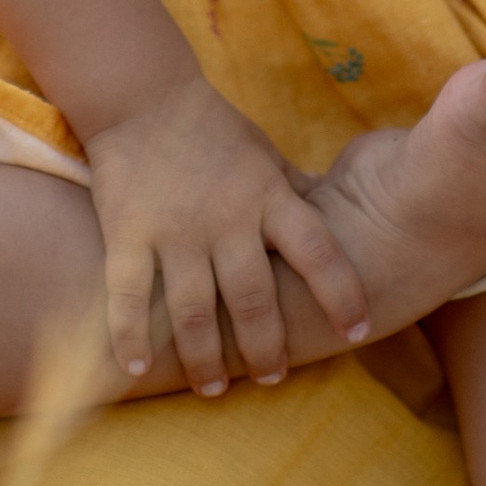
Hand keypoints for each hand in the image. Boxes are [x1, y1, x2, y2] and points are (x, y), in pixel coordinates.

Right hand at [81, 75, 369, 393]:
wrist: (142, 97)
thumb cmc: (214, 131)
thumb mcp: (267, 158)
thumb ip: (297, 197)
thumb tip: (343, 224)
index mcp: (268, 196)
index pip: (318, 251)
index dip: (342, 294)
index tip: (357, 332)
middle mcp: (226, 219)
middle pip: (255, 299)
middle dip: (267, 350)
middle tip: (273, 378)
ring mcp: (175, 230)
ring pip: (194, 312)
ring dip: (206, 359)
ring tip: (215, 388)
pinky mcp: (128, 233)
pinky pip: (128, 296)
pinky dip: (131, 337)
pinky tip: (138, 368)